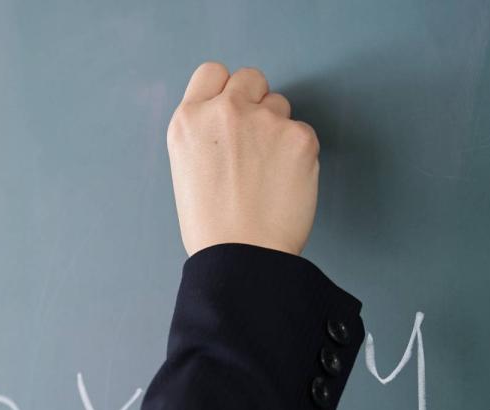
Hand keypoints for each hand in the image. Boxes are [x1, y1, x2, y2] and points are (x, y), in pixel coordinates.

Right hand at [166, 62, 319, 256]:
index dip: (224, 90)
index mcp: (188, 121)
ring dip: (277, 129)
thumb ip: (206, 135)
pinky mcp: (299, 136)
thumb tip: (232, 125)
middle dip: (255, 101)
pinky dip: (297, 154)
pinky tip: (284, 183)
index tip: (230, 111)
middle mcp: (224, 112)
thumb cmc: (211, 228)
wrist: (241, 257)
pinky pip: (302, 132)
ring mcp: (264, 121)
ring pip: (279, 105)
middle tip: (254, 141)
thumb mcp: (186, 170)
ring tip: (266, 172)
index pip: (212, 72)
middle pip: (250, 78)